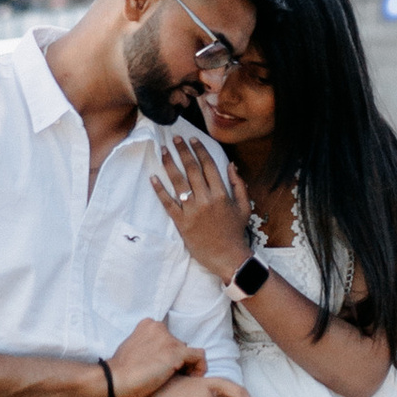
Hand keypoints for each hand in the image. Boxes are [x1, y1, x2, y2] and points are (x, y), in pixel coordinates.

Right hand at [107, 314, 203, 396]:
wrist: (115, 380)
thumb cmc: (119, 373)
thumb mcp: (131, 351)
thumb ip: (145, 349)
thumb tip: (152, 362)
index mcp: (147, 326)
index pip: (168, 338)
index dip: (169, 354)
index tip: (166, 370)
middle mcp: (159, 327)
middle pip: (178, 345)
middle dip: (178, 361)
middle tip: (173, 378)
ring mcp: (168, 339)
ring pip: (189, 352)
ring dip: (187, 367)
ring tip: (180, 382)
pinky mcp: (176, 352)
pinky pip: (199, 357)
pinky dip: (200, 368)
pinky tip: (192, 380)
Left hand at [152, 134, 254, 284]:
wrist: (228, 257)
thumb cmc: (235, 232)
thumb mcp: (244, 207)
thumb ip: (239, 185)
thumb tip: (231, 165)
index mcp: (221, 194)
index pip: (208, 166)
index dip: (199, 150)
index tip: (193, 139)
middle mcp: (206, 200)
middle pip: (191, 170)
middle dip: (183, 151)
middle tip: (175, 139)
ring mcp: (192, 211)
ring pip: (178, 183)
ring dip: (169, 165)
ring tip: (163, 151)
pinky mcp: (181, 223)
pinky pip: (168, 204)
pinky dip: (160, 190)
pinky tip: (153, 178)